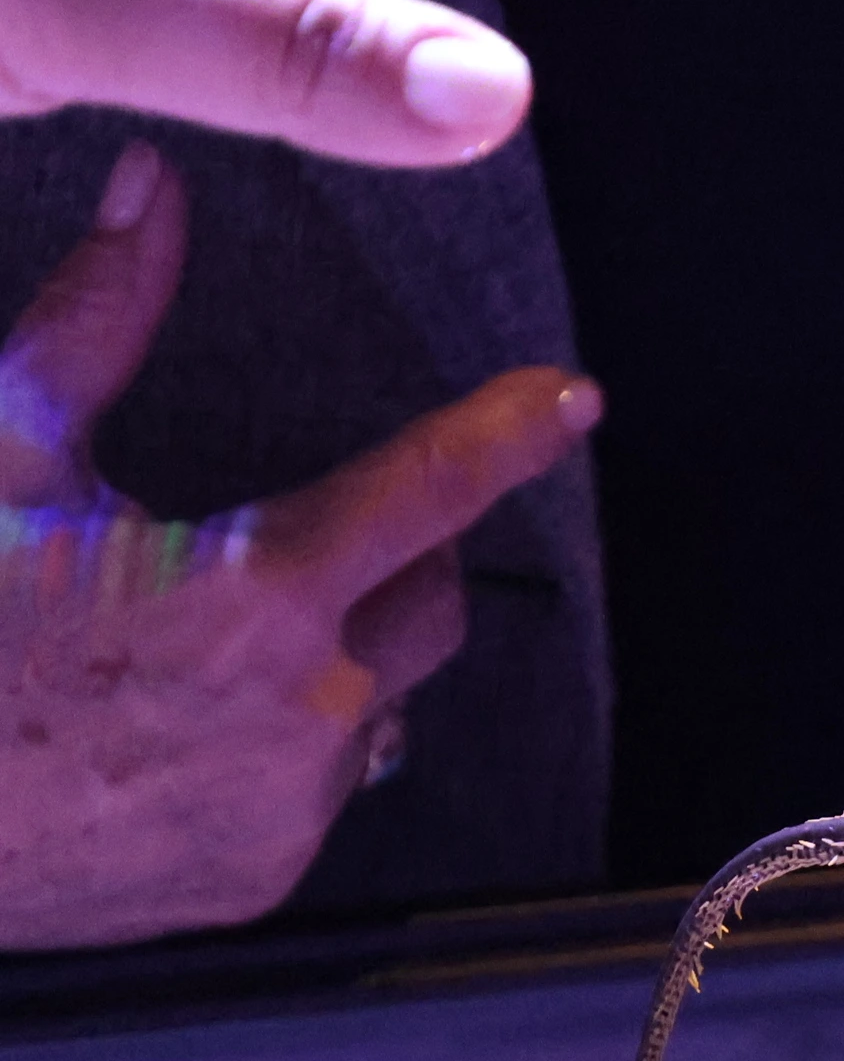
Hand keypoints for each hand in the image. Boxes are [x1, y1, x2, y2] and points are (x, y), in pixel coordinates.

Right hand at [0, 144, 600, 947]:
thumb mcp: (1, 452)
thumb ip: (97, 318)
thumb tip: (151, 186)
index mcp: (257, 589)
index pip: (438, 487)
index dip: (513, 431)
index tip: (571, 400)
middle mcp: (305, 705)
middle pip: (434, 601)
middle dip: (407, 555)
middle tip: (326, 532)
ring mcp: (289, 803)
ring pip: (380, 702)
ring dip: (334, 658)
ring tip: (211, 642)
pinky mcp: (261, 874)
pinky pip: (320, 790)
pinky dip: (281, 745)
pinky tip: (180, 726)